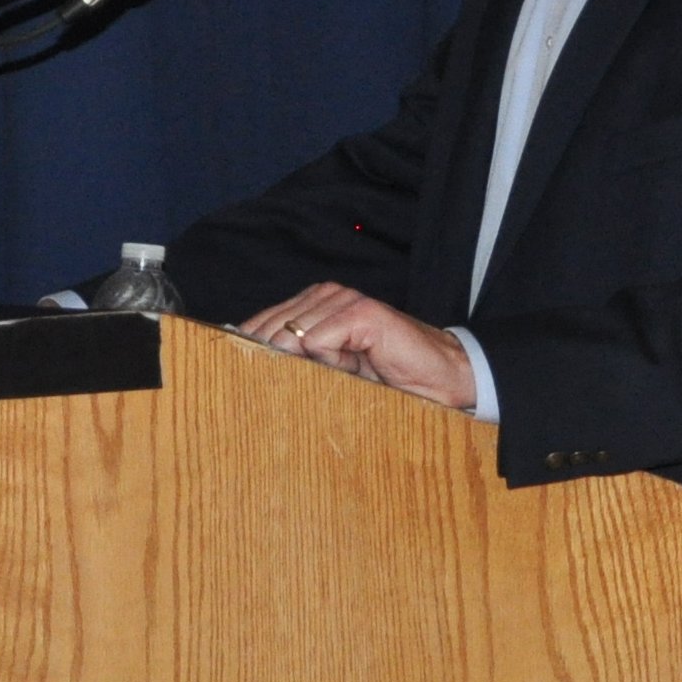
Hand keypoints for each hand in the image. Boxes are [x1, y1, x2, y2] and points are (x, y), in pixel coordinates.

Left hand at [242, 283, 476, 409]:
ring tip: (342, 376)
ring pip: (292, 336)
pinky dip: (330, 362)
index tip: (240, 376)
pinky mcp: (362, 312)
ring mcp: (344, 300)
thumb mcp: (330, 372)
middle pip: (270, 329)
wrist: (441, 380)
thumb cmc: (388, 380)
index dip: (249, 350)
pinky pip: (319, 341)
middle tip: (295, 386)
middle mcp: (326, 295)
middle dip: (272, 362)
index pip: (262, 323)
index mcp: (313, 304)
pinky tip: (355, 367)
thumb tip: (248, 368)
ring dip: (310, 367)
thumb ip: (296, 362)